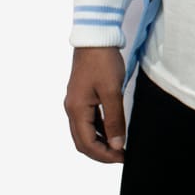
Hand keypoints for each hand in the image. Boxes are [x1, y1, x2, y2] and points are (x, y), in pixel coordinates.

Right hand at [64, 46, 126, 162]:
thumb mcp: (112, 92)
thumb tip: (116, 145)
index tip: (122, 158)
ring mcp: (75, 102)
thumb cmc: (103, 61)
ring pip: (84, 132)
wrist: (95, 37)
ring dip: (100, 142)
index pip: (87, 144)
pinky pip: (87, 120)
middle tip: (121, 156)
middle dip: (101, 152)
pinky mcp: (81, 95)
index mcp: (76, 109)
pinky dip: (99, 129)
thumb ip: (114, 120)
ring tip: (119, 145)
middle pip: (82, 141)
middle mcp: (71, 108)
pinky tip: (112, 129)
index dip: (104, 155)